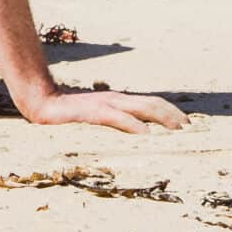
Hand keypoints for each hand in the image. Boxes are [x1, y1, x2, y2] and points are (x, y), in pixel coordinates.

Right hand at [17, 87, 187, 132]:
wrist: (41, 102)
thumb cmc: (68, 112)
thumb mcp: (96, 116)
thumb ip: (114, 121)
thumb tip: (138, 131)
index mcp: (117, 101)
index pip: (150, 102)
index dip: (170, 111)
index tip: (187, 123)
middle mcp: (115, 99)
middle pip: (150, 103)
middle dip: (172, 115)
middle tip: (190, 127)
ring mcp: (104, 104)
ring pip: (139, 108)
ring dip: (160, 117)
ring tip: (176, 128)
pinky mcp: (92, 112)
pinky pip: (116, 118)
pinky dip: (133, 125)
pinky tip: (145, 133)